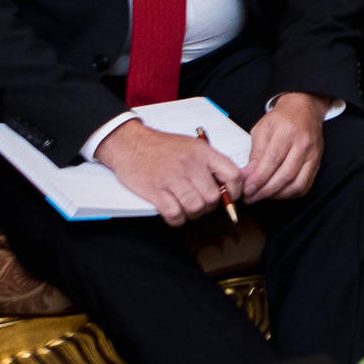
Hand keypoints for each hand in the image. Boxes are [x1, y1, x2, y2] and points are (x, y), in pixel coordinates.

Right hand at [93, 123, 239, 225]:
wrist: (129, 143)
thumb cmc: (161, 147)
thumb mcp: (191, 146)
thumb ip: (210, 163)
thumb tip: (227, 186)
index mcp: (203, 152)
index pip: (233, 175)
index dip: (235, 191)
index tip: (230, 197)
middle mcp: (190, 164)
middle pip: (213, 197)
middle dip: (208, 206)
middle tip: (200, 203)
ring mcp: (172, 178)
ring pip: (196, 208)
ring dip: (193, 214)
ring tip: (186, 208)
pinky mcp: (156, 191)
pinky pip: (175, 215)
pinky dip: (177, 219)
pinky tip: (173, 213)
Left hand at [236, 92, 326, 201]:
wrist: (304, 109)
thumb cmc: (281, 118)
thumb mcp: (261, 129)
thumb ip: (255, 153)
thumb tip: (247, 176)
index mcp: (287, 131)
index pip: (272, 160)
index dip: (259, 178)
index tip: (246, 189)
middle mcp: (303, 144)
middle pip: (285, 175)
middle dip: (265, 191)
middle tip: (250, 196)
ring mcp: (313, 155)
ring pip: (297, 184)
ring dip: (277, 195)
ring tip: (262, 196)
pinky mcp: (317, 164)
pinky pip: (305, 186)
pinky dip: (289, 194)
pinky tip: (277, 193)